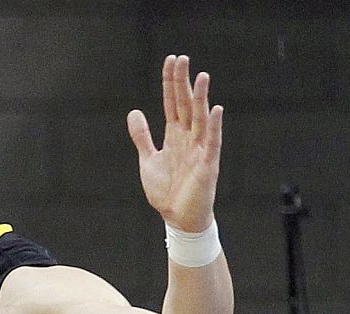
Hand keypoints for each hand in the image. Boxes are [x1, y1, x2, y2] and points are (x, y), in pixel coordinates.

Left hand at [127, 54, 222, 232]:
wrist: (178, 218)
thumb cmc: (166, 191)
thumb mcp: (148, 159)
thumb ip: (142, 136)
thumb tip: (134, 112)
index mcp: (174, 136)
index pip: (172, 103)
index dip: (170, 83)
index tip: (171, 62)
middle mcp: (188, 138)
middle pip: (186, 104)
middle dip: (183, 82)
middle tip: (182, 59)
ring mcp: (199, 149)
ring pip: (200, 118)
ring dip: (201, 98)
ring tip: (201, 76)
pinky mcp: (207, 164)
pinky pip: (212, 141)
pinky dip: (213, 126)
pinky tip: (214, 109)